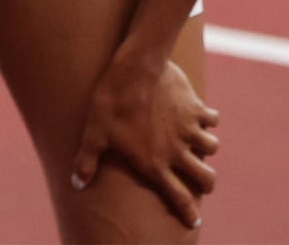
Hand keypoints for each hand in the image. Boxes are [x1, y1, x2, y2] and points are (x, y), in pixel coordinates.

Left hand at [71, 57, 218, 228]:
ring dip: (207, 147)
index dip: (188, 213)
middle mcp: (176, 151)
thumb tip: (77, 185)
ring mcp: (188, 129)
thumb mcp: (95, 132)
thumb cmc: (112, 101)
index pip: (178, 197)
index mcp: (154, 163)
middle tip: (200, 177)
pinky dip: (209, 119)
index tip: (194, 221)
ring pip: (212, 148)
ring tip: (197, 142)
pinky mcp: (195, 107)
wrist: (136, 68)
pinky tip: (201, 115)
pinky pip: (212, 118)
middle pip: (207, 179)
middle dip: (206, 182)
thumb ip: (87, 161)